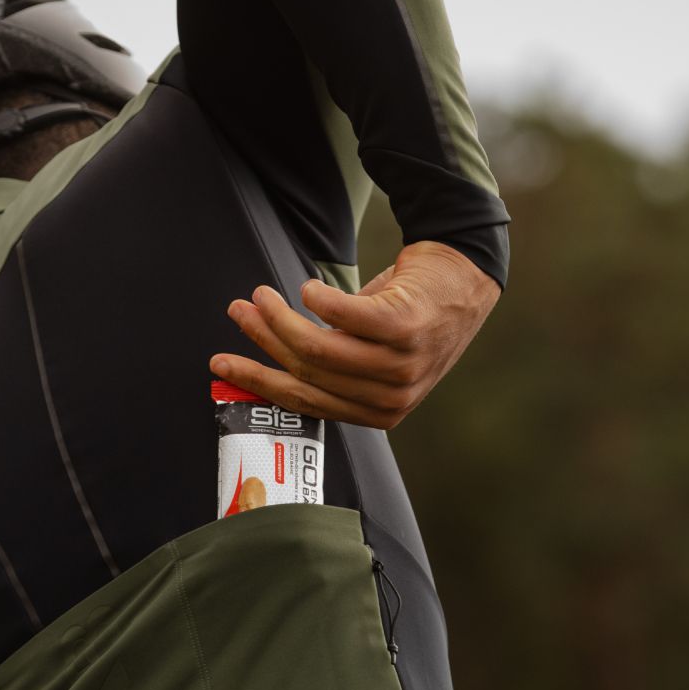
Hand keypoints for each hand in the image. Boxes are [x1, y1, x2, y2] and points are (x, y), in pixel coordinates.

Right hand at [209, 241, 499, 429]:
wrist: (465, 276)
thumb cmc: (413, 314)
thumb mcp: (377, 358)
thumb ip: (336, 368)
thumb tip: (271, 357)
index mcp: (380, 412)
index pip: (306, 402)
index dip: (258, 381)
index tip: (223, 363)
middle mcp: (393, 395)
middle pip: (307, 372)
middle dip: (263, 340)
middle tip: (239, 312)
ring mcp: (402, 363)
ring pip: (319, 347)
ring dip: (281, 317)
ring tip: (261, 294)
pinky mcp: (406, 325)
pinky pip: (343, 315)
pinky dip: (317, 299)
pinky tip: (307, 288)